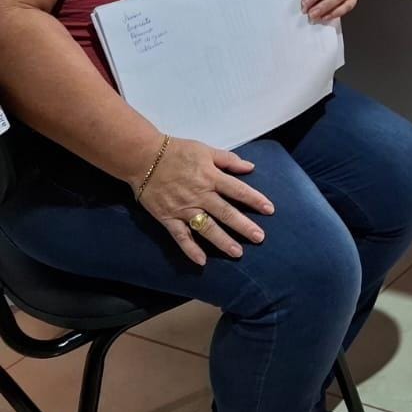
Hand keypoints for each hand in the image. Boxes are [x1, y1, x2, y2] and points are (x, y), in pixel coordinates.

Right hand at [133, 137, 271, 265]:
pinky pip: (180, 236)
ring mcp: (183, 208)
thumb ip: (228, 160)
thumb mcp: (205, 150)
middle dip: (244, 226)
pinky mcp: (168, 217)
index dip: (254, 200)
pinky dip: (190, 249)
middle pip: (226, 212)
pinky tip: (202, 261)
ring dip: (222, 241)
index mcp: (210, 177)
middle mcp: (200, 194)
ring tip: (237, 252)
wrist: (142, 157)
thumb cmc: (176, 151)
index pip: (238, 190)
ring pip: (206, 227)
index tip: (269, 210)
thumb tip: (250, 167)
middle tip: (260, 238)